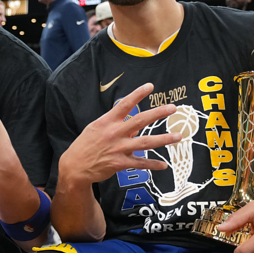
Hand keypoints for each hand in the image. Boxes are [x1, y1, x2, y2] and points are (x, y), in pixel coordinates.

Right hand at [60, 84, 181, 185]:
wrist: (75, 166)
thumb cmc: (86, 145)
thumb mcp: (97, 129)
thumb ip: (117, 126)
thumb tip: (136, 127)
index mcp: (107, 121)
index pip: (125, 104)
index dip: (138, 94)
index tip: (150, 86)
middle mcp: (114, 133)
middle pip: (140, 120)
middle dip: (158, 113)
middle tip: (173, 107)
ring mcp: (118, 148)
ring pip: (145, 142)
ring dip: (163, 139)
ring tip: (178, 136)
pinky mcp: (120, 163)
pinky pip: (140, 163)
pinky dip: (152, 164)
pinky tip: (163, 165)